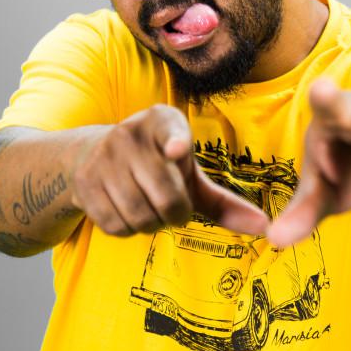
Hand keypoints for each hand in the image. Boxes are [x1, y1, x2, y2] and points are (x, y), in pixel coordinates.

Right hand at [69, 105, 269, 236]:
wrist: (93, 156)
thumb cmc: (157, 166)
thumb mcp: (189, 174)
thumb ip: (224, 202)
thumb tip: (265, 227)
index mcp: (162, 121)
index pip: (171, 130)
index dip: (175, 141)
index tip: (177, 149)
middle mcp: (130, 133)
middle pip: (165, 195)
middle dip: (175, 214)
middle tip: (175, 209)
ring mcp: (104, 157)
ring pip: (139, 214)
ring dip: (151, 225)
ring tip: (150, 209)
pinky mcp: (85, 182)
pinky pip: (114, 225)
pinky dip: (127, 230)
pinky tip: (128, 212)